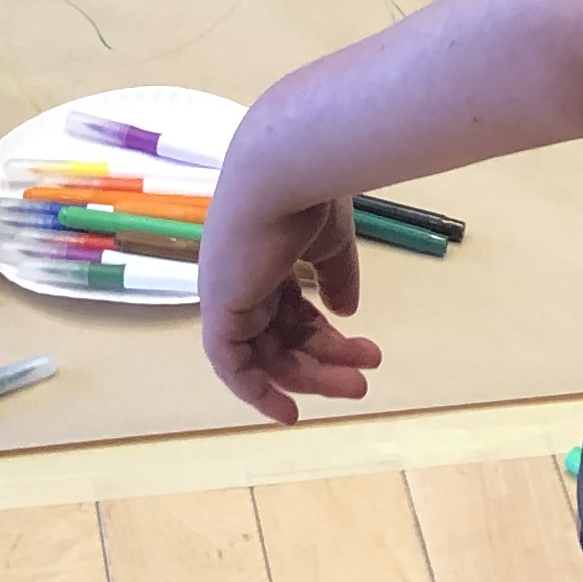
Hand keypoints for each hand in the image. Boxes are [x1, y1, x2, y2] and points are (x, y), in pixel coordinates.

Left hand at [198, 171, 383, 422]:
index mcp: (264, 256)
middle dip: (324, 362)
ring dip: (311, 377)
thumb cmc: (309, 194)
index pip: (291, 310)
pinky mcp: (217, 308)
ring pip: (266, 354)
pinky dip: (255, 390)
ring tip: (358, 386)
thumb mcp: (330, 241)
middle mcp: (240, 277)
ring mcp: (227, 292)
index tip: (361, 356)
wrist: (284, 170)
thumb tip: (346, 312)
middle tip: (365, 381)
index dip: (322, 337)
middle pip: (280, 337)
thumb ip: (335, 276)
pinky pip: (231, 364)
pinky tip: (289, 411)